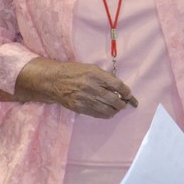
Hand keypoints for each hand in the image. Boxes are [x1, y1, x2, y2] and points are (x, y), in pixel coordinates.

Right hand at [10, 58, 136, 118]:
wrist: (54, 81)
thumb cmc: (73, 72)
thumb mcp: (90, 68)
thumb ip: (105, 77)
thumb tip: (119, 87)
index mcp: (94, 74)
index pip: (117, 85)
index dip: (126, 91)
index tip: (128, 94)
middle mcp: (91, 87)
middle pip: (114, 100)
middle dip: (122, 103)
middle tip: (124, 102)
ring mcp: (86, 100)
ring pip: (108, 110)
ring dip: (115, 110)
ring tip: (116, 107)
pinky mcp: (81, 109)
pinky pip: (98, 115)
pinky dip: (106, 114)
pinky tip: (107, 111)